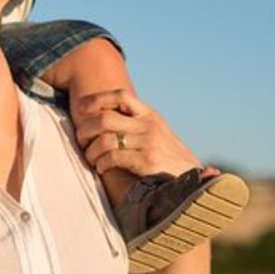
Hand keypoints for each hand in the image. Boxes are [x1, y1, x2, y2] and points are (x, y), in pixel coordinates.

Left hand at [71, 89, 200, 176]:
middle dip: (85, 129)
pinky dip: (101, 163)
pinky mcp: (147, 161)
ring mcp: (148, 143)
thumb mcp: (156, 131)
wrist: (194, 178)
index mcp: (150, 114)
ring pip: (105, 140)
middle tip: (80, 140)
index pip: (120, 95)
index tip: (80, 108)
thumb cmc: (168, 155)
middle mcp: (149, 125)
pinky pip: (113, 158)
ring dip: (90, 151)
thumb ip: (135, 122)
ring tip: (91, 158)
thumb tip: (101, 116)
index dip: (97, 99)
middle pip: (105, 118)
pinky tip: (101, 168)